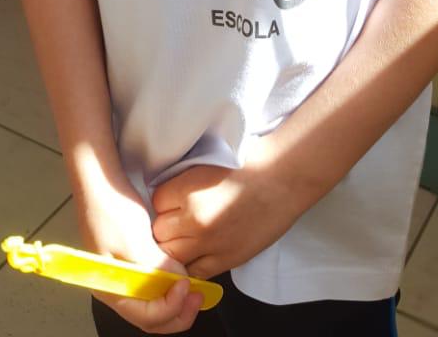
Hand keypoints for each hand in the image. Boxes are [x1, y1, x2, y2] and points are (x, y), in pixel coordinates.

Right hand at [73, 170, 205, 332]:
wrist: (99, 180)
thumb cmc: (110, 209)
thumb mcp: (134, 240)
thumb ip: (156, 267)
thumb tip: (179, 280)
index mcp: (111, 290)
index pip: (147, 316)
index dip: (172, 308)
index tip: (188, 287)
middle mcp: (116, 288)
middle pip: (151, 316)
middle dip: (178, 311)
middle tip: (199, 296)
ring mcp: (124, 275)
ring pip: (153, 302)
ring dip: (175, 299)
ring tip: (194, 285)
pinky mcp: (132, 260)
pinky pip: (152, 283)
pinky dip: (168, 283)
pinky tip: (180, 272)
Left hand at [151, 137, 303, 279]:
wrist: (281, 181)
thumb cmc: (249, 166)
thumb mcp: (207, 165)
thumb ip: (184, 184)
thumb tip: (167, 199)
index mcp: (188, 190)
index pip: (156, 202)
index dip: (164, 202)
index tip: (174, 200)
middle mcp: (194, 219)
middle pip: (160, 232)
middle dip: (167, 227)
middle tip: (179, 221)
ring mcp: (209, 243)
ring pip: (172, 257)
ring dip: (177, 248)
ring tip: (189, 238)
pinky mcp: (224, 260)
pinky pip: (195, 273)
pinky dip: (193, 266)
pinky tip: (200, 254)